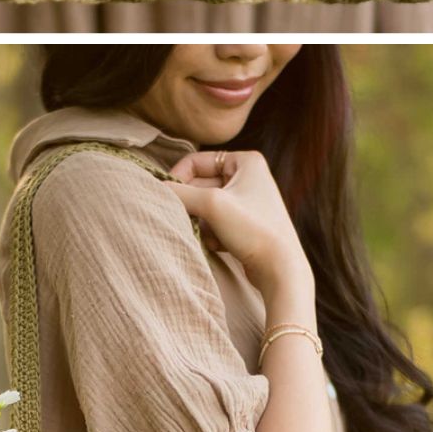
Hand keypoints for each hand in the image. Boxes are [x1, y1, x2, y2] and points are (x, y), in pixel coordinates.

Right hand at [165, 148, 310, 298]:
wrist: (281, 270)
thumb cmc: (253, 230)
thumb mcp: (212, 205)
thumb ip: (179, 193)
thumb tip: (151, 187)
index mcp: (246, 161)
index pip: (196, 162)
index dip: (179, 179)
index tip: (168, 198)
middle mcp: (249, 177)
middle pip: (200, 186)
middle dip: (194, 206)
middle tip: (188, 220)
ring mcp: (247, 201)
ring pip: (205, 207)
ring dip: (202, 223)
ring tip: (213, 235)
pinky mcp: (245, 224)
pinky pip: (215, 223)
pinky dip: (212, 234)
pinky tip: (222, 245)